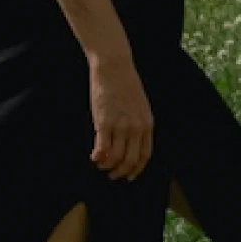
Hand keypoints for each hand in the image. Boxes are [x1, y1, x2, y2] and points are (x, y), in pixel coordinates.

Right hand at [89, 53, 153, 180]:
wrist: (114, 66)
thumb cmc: (125, 84)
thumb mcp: (140, 106)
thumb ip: (138, 125)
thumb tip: (131, 143)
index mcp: (147, 124)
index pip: (144, 156)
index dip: (136, 169)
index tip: (129, 176)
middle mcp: (136, 128)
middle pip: (130, 160)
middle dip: (120, 172)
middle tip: (112, 175)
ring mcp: (120, 126)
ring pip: (115, 158)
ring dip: (107, 166)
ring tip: (101, 165)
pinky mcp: (104, 123)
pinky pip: (102, 149)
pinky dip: (97, 158)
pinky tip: (93, 157)